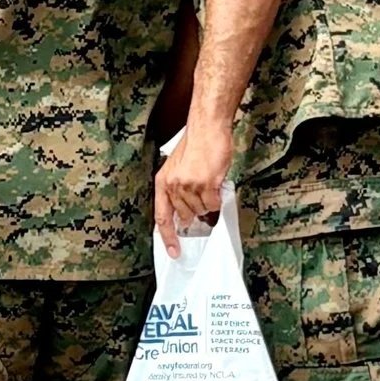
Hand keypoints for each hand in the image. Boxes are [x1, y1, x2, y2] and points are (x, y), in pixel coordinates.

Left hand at [155, 118, 231, 256]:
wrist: (207, 128)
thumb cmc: (195, 145)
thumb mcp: (177, 168)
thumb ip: (177, 191)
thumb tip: (183, 214)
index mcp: (163, 182)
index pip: (162, 217)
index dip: (167, 237)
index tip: (173, 251)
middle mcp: (173, 186)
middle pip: (185, 215)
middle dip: (196, 211)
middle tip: (203, 197)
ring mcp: (189, 186)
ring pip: (201, 210)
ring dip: (208, 201)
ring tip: (209, 183)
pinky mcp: (206, 184)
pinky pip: (214, 204)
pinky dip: (218, 198)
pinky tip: (216, 184)